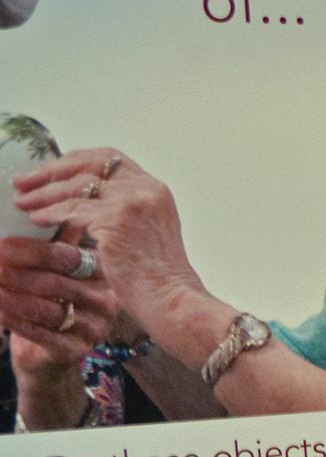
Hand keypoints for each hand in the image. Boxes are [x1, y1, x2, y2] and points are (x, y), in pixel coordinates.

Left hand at [0, 231, 123, 355]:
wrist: (47, 353)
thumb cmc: (48, 302)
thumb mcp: (54, 270)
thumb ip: (53, 243)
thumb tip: (33, 208)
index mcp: (102, 274)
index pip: (68, 258)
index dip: (33, 251)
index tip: (1, 245)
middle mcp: (106, 301)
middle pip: (56, 283)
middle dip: (16, 274)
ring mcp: (94, 328)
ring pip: (48, 309)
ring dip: (11, 297)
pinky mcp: (77, 351)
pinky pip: (42, 334)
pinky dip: (15, 321)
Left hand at [11, 150, 210, 355]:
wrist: (171, 298)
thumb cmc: (156, 276)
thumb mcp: (144, 232)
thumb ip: (120, 210)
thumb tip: (79, 203)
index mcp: (155, 190)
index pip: (109, 159)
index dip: (74, 161)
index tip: (50, 171)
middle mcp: (146, 190)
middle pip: (88, 165)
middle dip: (49, 171)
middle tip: (23, 181)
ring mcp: (132, 203)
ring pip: (76, 186)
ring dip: (43, 193)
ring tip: (22, 202)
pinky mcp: (116, 220)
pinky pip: (72, 210)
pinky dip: (50, 213)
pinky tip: (36, 219)